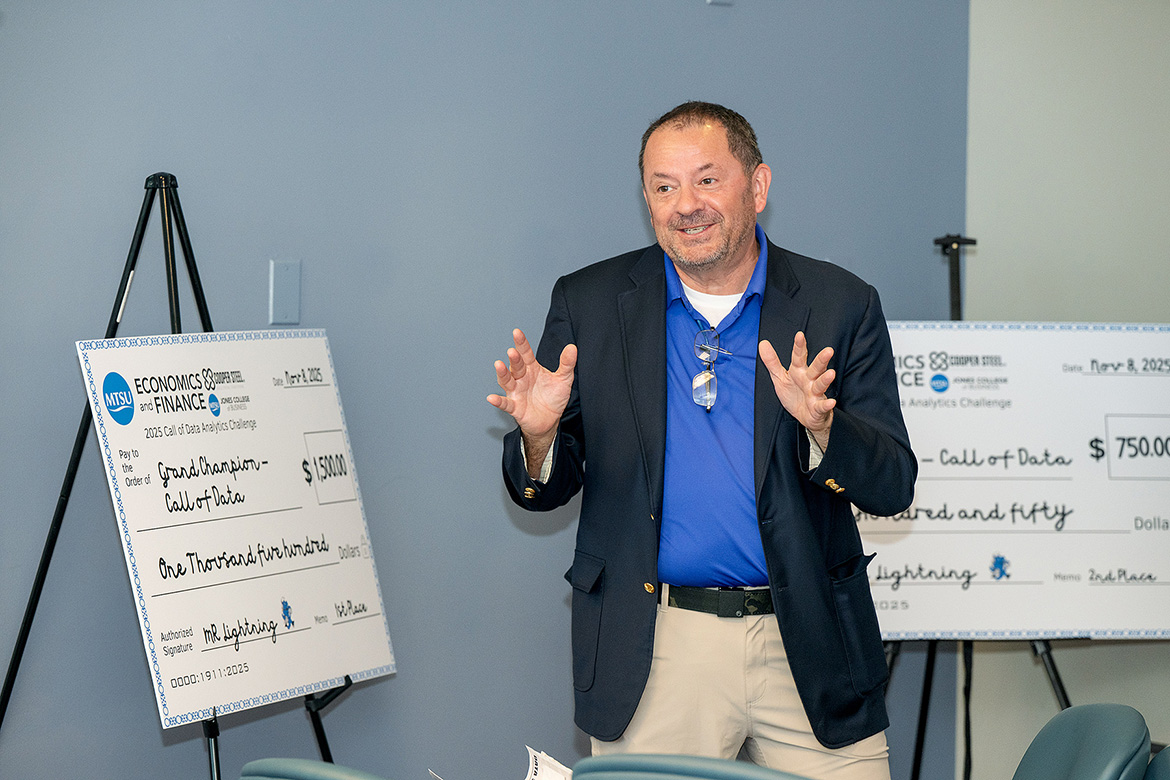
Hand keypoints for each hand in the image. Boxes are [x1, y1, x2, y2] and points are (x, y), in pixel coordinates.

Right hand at [487, 329, 576, 473]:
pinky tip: (491, 398)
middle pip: (516, 366)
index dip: (521, 343)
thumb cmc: (553, 398)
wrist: (550, 421)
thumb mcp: (563, 379)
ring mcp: (516, 392)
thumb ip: (567, 363)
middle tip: (513, 351)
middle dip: (514, 359)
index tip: (517, 332)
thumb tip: (572, 347)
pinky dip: (498, 401)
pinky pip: (505, 404)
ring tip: (499, 365)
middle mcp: (522, 378)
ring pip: (506, 381)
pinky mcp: (515, 407)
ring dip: (502, 373)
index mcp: (532, 369)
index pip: (525, 353)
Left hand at [759, 332, 834, 449]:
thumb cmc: (794, 395)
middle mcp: (809, 380)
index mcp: (799, 372)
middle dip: (821, 360)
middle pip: (816, 368)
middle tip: (828, 350)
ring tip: (831, 373)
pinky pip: (822, 406)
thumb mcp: (780, 377)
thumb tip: (762, 343)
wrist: (805, 417)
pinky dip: (826, 405)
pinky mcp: (818, 408)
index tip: (799, 335)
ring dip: (826, 379)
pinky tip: (831, 402)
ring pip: (821, 385)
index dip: (799, 346)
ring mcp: (815, 394)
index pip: (799, 357)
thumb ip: (772, 362)